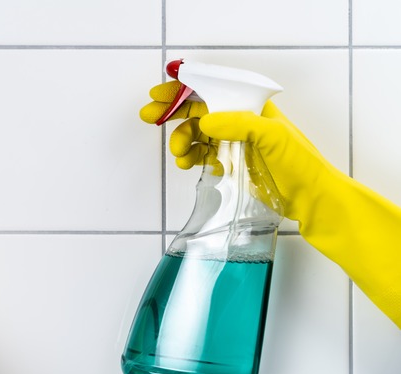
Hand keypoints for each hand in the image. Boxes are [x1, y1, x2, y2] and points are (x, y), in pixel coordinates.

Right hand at [141, 81, 400, 328]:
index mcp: (251, 106)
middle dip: (172, 112)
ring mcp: (233, 142)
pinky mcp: (229, 162)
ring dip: (181, 140)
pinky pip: (201, 154)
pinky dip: (189, 157)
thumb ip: (239, 124)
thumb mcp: (273, 136)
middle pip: (198, 109)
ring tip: (179, 154)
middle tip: (149, 116)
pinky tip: (187, 164)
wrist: (309, 198)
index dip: (185, 88)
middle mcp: (240, 121)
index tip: (161, 93)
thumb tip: (206, 120)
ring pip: (195, 133)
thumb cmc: (300, 164)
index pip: (213, 89)